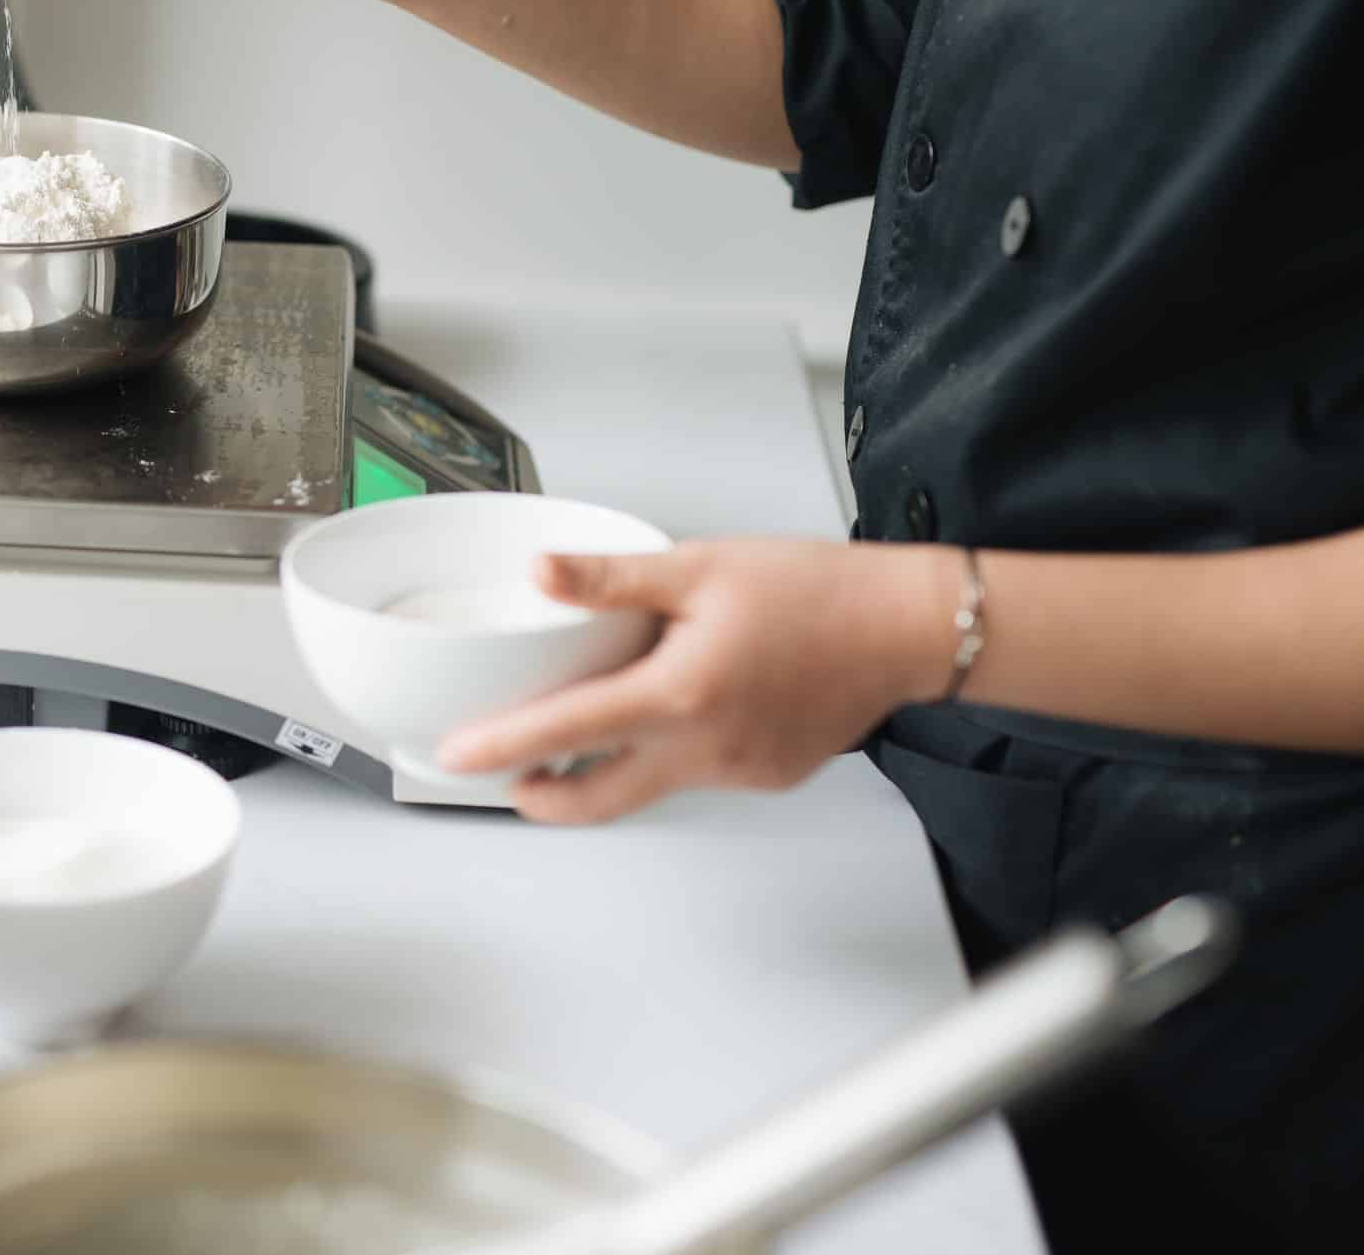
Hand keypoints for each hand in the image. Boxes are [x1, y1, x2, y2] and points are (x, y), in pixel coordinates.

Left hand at [436, 539, 960, 824]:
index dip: (501, 747)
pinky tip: (685, 705)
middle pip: (597, 799)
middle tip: (506, 776)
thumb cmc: (820, 591)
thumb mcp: (702, 566)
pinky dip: (671, 751)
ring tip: (599, 712)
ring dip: (610, 763)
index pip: (565, 731)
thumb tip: (541, 574)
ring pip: (648, 785)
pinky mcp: (766, 777)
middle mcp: (705, 748)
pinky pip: (697, 774)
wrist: (909, 627)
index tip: (454, 757)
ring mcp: (737, 772)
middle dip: (541, 796)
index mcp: (680, 694)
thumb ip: (613, 579)